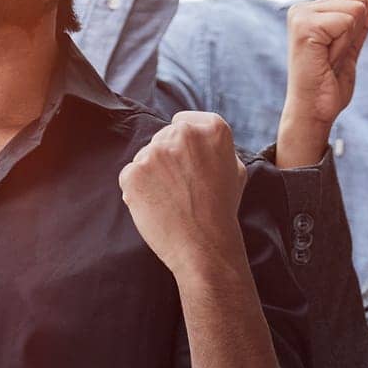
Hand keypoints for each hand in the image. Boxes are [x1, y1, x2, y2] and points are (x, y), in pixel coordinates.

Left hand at [119, 112, 248, 282]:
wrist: (204, 245)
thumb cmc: (222, 210)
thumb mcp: (236, 170)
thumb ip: (217, 147)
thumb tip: (200, 137)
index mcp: (212, 129)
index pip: (185, 121)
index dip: (184, 142)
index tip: (186, 159)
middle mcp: (183, 134)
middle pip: (163, 138)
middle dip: (168, 158)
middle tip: (180, 186)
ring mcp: (154, 152)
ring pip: (146, 156)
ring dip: (152, 174)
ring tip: (170, 199)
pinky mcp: (133, 172)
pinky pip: (131, 175)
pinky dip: (138, 189)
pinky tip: (156, 205)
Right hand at [276, 0, 367, 167]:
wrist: (315, 109)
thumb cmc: (329, 82)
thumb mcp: (350, 45)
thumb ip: (359, 19)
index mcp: (309, 10)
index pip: (357, 0)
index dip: (355, 31)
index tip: (335, 53)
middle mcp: (301, 8)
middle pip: (357, 1)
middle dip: (353, 34)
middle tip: (331, 58)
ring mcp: (300, 15)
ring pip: (354, 9)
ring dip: (347, 41)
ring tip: (327, 59)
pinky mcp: (304, 25)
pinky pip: (346, 21)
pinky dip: (342, 45)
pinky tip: (325, 59)